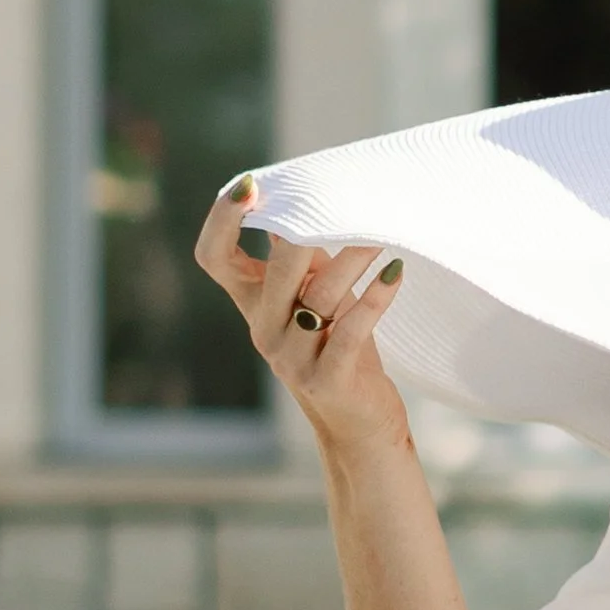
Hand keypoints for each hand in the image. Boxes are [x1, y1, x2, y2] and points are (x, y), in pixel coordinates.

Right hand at [193, 179, 406, 449]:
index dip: (222, 220)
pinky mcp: (327, 380)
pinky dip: (375, 300)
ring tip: (380, 232)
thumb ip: (304, 258)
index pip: (214, 258)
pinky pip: (351, 331)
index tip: (247, 185)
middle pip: (274, 273)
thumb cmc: (339, 348)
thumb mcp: (316, 298)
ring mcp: (292, 359)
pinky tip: (395, 272)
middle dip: (301, 233)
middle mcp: (264, 330)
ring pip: (319, 298)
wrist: (357, 424)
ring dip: (353, 260)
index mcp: (253, 305)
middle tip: (334, 201)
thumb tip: (301, 198)